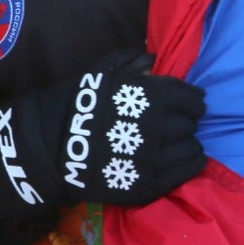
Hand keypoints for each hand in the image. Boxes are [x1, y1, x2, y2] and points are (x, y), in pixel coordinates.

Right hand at [0, 49, 205, 218]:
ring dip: (185, 142)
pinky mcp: (151, 183)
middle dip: (183, 121)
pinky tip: (181, 159)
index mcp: (153, 97)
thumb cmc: (76, 105)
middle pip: (192, 123)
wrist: (51, 147)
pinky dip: (190, 162)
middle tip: (170, 123)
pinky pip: (187, 171)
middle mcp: (161, 127)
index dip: (189, 100)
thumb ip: (132, 63)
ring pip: (192, 147)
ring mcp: (157, 158)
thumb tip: (154, 61)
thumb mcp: (101, 73)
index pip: (193, 98)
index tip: (183, 103)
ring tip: (172, 143)